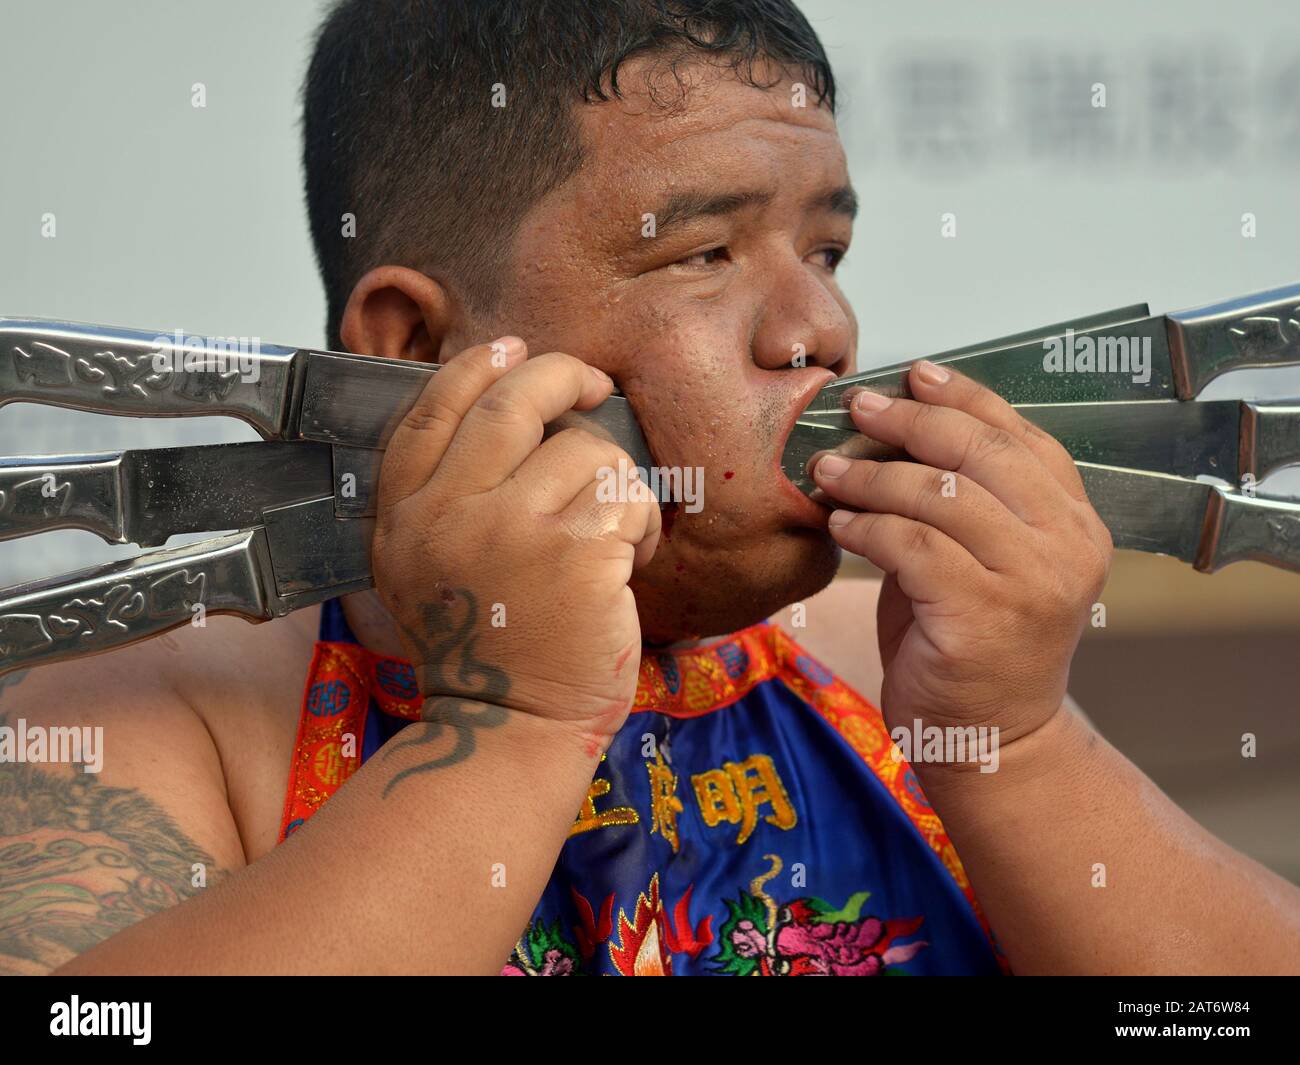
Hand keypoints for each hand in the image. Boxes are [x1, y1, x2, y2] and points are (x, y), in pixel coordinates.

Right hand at [371, 336, 660, 752]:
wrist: (509, 725)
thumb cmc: (486, 645)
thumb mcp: (426, 567)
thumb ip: (445, 495)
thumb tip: (502, 406)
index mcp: (407, 514)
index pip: (434, 410)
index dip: (476, 366)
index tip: (511, 349)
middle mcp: (450, 515)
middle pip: (513, 403)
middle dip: (563, 375)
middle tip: (594, 385)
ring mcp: (514, 532)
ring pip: (587, 450)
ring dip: (615, 482)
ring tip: (613, 531)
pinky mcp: (578, 556)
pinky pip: (628, 497)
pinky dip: (643, 522)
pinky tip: (631, 559)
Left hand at [811, 361, 1111, 747]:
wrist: (993, 738)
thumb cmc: (975, 639)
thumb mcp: (986, 557)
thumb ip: (966, 496)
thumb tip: (897, 421)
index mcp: (1075, 521)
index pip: (1020, 435)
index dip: (963, 397)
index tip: (913, 374)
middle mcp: (1067, 545)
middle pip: (979, 452)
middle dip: (909, 421)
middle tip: (857, 409)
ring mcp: (1031, 581)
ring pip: (938, 494)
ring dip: (870, 475)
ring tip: (827, 471)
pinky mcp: (983, 615)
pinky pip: (908, 544)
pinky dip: (865, 527)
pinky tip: (840, 526)